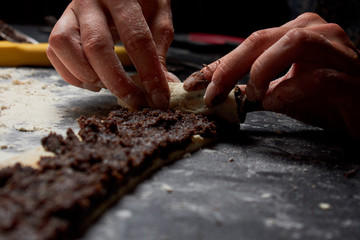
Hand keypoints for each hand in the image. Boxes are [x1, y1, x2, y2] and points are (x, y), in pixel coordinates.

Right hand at [47, 0, 173, 108]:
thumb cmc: (141, 0)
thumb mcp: (158, 16)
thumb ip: (159, 48)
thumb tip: (166, 84)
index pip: (136, 39)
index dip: (149, 73)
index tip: (159, 98)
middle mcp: (91, 1)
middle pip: (97, 46)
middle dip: (117, 82)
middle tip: (135, 102)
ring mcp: (70, 11)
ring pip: (65, 47)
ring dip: (87, 76)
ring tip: (107, 87)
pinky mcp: (59, 23)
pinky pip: (55, 52)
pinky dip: (72, 74)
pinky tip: (93, 81)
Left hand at [184, 13, 359, 138]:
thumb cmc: (321, 100)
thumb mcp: (280, 92)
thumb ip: (253, 86)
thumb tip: (218, 89)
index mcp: (297, 33)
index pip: (251, 42)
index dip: (220, 63)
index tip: (196, 83)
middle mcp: (317, 33)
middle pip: (263, 38)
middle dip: (230, 67)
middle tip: (213, 93)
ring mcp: (337, 52)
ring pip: (292, 43)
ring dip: (262, 71)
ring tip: (253, 95)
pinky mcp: (350, 78)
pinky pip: (316, 77)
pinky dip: (288, 91)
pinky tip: (277, 103)